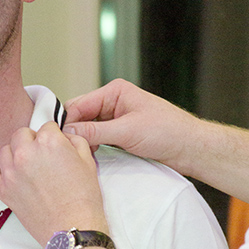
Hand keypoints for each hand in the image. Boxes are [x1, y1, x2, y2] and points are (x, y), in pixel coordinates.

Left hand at [0, 122, 108, 245]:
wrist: (72, 228)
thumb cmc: (83, 200)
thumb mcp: (88, 162)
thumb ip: (75, 141)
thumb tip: (65, 138)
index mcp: (49, 142)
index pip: (46, 126)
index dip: (53, 136)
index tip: (56, 146)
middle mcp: (26, 152)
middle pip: (22, 134)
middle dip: (33, 141)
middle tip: (43, 157)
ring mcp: (12, 171)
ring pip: (5, 150)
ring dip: (16, 154)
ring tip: (28, 167)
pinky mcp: (3, 189)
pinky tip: (8, 175)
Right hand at [65, 78, 197, 171]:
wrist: (191, 148)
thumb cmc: (169, 132)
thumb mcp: (128, 131)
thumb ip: (96, 131)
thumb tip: (68, 131)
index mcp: (115, 91)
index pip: (79, 104)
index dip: (67, 121)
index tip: (57, 139)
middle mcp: (113, 102)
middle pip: (80, 116)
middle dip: (73, 132)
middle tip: (66, 149)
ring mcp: (116, 119)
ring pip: (87, 129)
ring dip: (83, 141)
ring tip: (78, 155)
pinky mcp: (120, 134)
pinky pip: (98, 138)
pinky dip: (92, 147)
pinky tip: (90, 156)